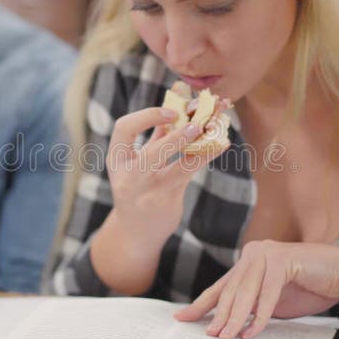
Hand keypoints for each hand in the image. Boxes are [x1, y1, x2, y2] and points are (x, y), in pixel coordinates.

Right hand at [106, 107, 222, 244]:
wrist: (134, 232)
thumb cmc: (137, 189)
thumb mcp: (135, 163)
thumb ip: (152, 137)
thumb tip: (174, 106)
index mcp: (116, 160)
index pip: (124, 129)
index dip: (147, 116)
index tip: (172, 111)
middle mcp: (130, 177)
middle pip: (154, 151)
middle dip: (178, 136)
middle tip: (198, 123)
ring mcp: (149, 192)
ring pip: (179, 166)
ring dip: (200, 145)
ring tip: (216, 127)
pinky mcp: (168, 201)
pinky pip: (191, 174)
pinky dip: (207, 156)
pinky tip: (221, 144)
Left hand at [174, 241, 338, 338]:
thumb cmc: (313, 287)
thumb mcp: (275, 302)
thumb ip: (252, 307)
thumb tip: (227, 325)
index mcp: (250, 260)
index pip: (222, 286)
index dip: (202, 303)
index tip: (182, 317)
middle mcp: (254, 253)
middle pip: (230, 291)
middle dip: (219, 317)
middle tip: (210, 337)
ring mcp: (267, 254)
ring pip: (245, 293)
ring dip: (234, 319)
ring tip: (226, 338)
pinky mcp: (281, 261)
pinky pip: (266, 295)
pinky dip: (259, 316)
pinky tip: (251, 331)